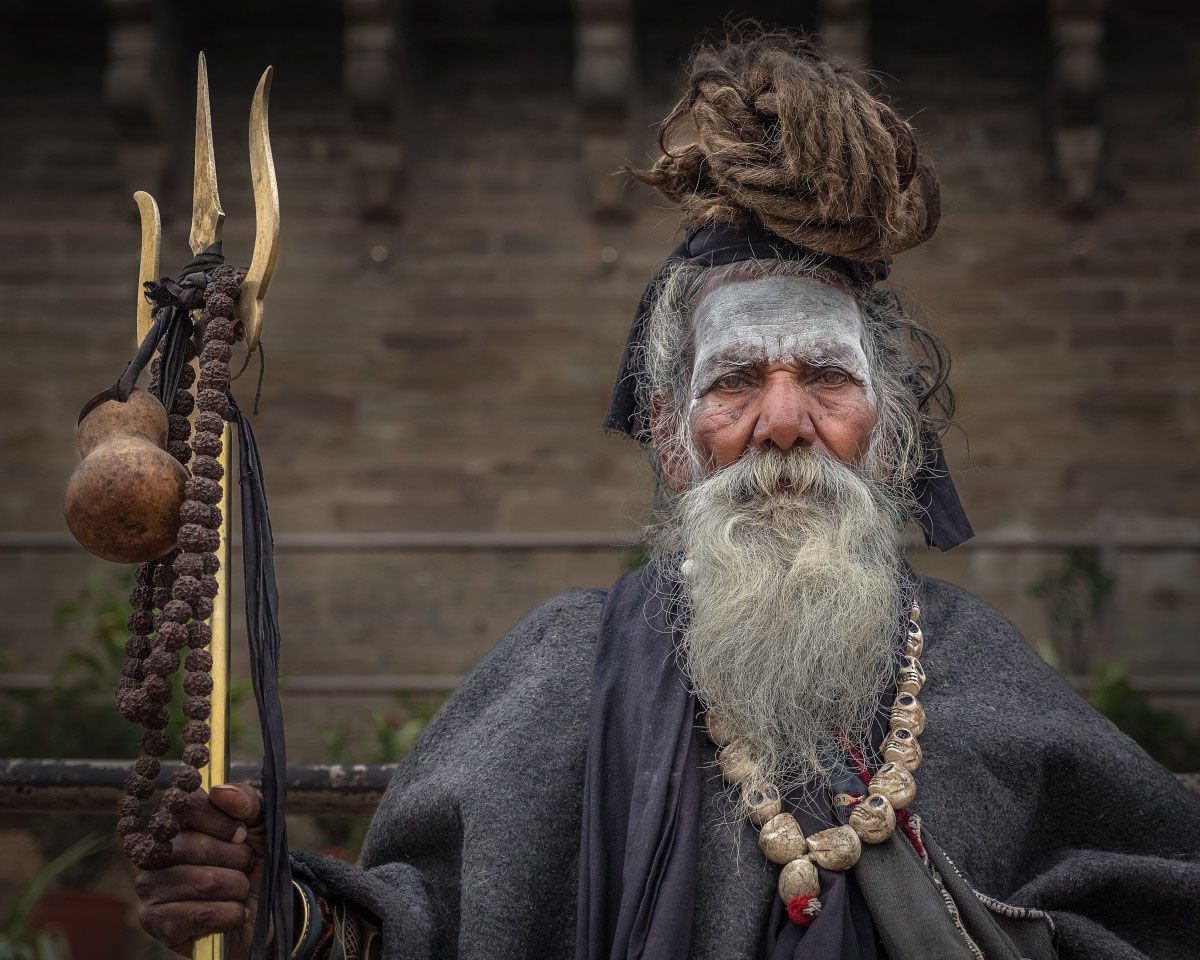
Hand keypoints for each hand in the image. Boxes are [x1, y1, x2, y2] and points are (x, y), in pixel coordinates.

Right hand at [136, 783, 265, 959]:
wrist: (261, 911)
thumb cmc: (253, 862)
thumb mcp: (261, 825)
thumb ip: (247, 801)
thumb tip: (219, 792)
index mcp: (176, 822)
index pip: (187, 807)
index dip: (223, 822)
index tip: (242, 834)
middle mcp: (154, 852)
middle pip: (198, 846)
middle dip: (238, 859)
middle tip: (245, 867)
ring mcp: (150, 887)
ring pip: (204, 882)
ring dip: (237, 888)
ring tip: (239, 891)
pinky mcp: (155, 923)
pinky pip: (200, 914)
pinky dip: (230, 914)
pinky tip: (233, 914)